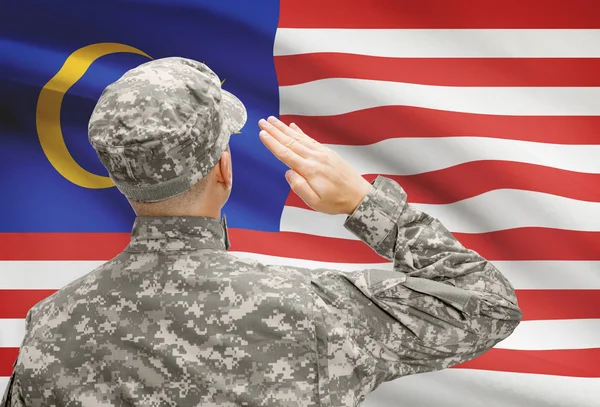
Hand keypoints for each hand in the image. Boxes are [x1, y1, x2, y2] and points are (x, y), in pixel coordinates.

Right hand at [258, 117, 372, 214]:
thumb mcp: (315, 202)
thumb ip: (299, 187)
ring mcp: (322, 153)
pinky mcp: (327, 153)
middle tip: (262, 121)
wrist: (359, 195)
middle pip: (290, 142)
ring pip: (299, 138)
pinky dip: (300, 132)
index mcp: (310, 170)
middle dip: (275, 131)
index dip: (272, 143)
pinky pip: (310, 139)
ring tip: (273, 120)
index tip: (262, 134)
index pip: (286, 154)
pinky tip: (293, 127)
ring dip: (284, 128)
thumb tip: (288, 172)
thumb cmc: (337, 201)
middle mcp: (315, 158)